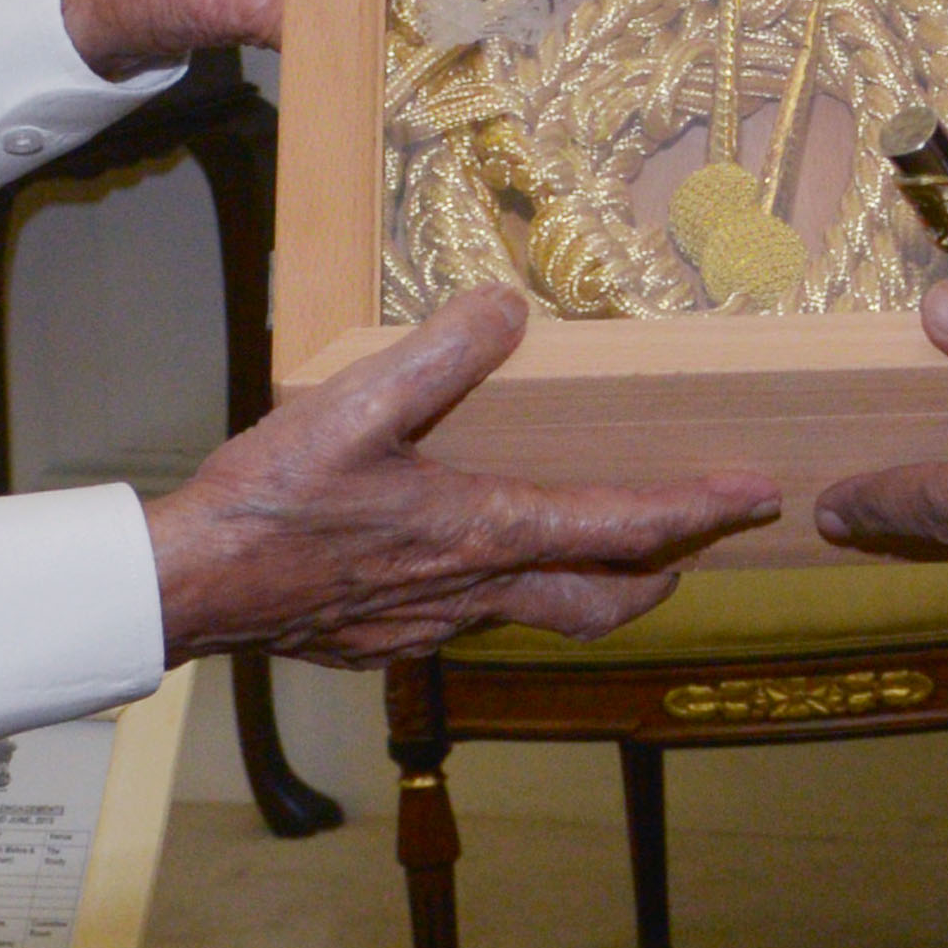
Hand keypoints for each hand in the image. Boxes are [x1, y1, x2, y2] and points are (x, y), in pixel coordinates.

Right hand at [143, 286, 777, 660]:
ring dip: (588, 583)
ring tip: (607, 545)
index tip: (758, 497)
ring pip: (541, 614)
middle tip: (701, 540)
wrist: (189, 588)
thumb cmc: (271, 501)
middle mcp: (474, 593)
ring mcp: (433, 628)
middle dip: (662, 573)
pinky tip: (481, 562)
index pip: (621, 527)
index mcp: (483, 535)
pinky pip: (479, 620)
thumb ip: (439, 354)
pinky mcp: (390, 641)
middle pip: (602, 600)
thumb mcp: (355, 405)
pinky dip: (513, 592)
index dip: (698, 511)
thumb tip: (509, 307)